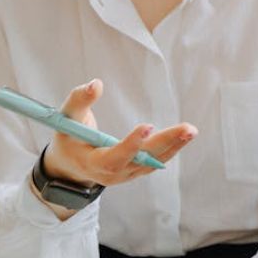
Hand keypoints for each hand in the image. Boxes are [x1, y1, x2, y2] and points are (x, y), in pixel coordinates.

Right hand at [42, 79, 196, 187]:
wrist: (70, 167)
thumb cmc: (68, 139)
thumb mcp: (66, 119)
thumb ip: (79, 100)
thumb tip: (97, 83)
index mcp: (92, 163)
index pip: (114, 158)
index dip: (130, 144)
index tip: (147, 126)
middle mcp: (112, 174)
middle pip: (141, 161)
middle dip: (164, 144)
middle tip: (186, 129)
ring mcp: (126, 174)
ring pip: (153, 162)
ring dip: (174, 146)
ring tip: (191, 130)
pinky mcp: (136, 170)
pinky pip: (155, 160)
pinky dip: (171, 148)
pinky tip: (185, 135)